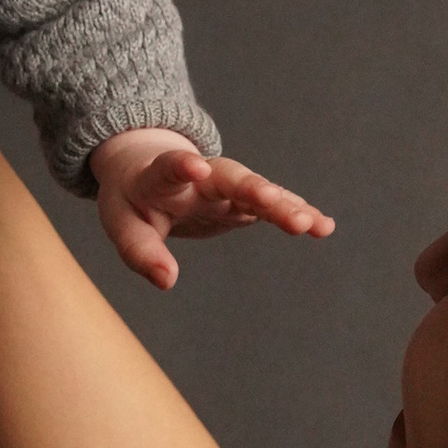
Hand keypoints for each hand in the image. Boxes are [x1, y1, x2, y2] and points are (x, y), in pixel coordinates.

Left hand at [90, 126, 333, 291]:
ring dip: (285, 205)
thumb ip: (142, 252)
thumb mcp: (124, 226)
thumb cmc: (133, 202)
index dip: (183, 166)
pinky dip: (297, 212)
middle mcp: (203, 175)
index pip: (171, 167)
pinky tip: (324, 226)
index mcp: (162, 176)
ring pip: (260, 191)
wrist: (150, 173)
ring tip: (313, 225)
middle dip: (252, 189)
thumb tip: (167, 281)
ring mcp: (227, 186)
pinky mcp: (244, 201)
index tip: (196, 168)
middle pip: (230, 178)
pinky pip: (274, 205)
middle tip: (274, 201)